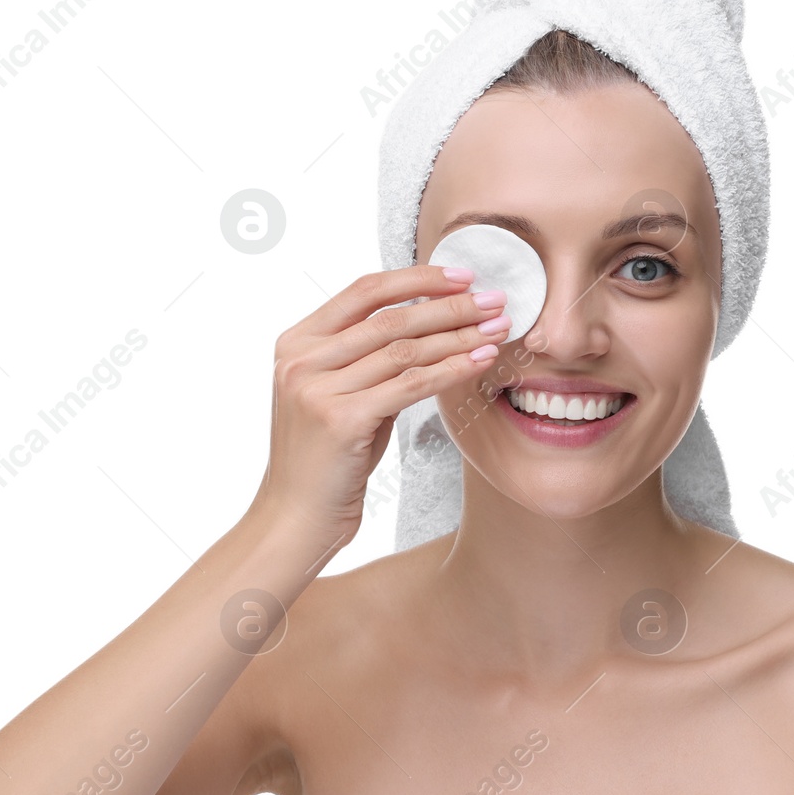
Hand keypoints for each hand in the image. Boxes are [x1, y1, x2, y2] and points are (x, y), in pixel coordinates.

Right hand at [251, 265, 510, 549]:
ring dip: (460, 336)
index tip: (463, 276)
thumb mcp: (340, 396)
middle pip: (391, 318)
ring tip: (498, 329)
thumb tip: (432, 324)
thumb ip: (369, 360)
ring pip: (404, 349)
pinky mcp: (340, 419)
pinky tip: (480, 362)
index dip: (417, 279)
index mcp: (296, 342)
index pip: (364, 292)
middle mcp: (301, 359)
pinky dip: (450, 370)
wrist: (295, 518)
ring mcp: (317, 388)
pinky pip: (409, 385)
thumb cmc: (326, 460)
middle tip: (496, 300)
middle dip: (451, 306)